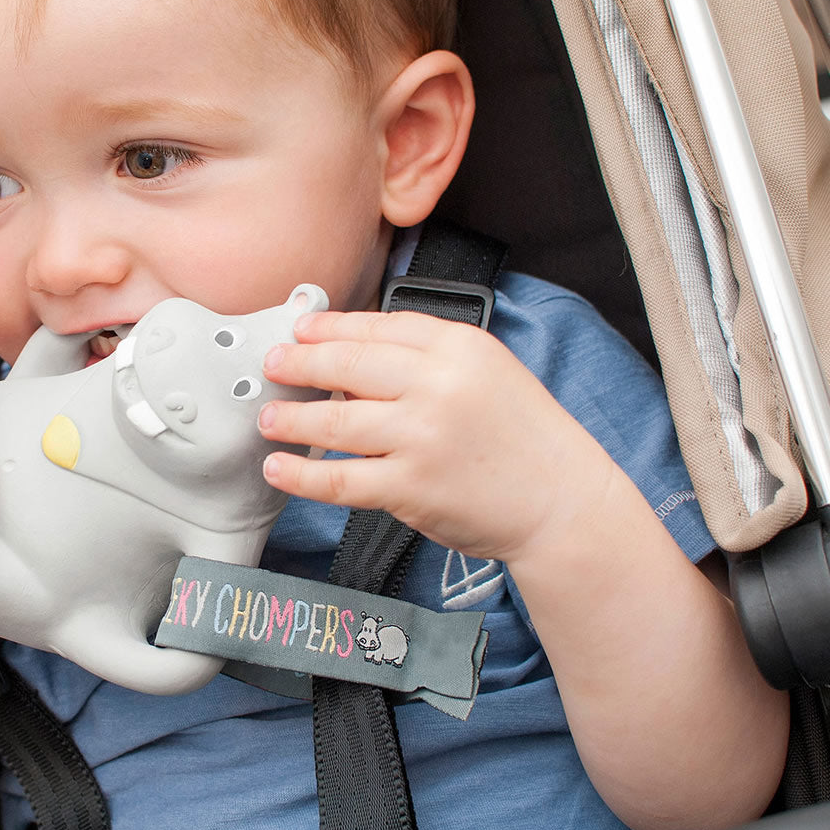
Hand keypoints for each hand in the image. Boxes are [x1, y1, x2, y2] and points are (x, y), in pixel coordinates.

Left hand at [257, 310, 613, 562]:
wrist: (562, 502)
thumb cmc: (523, 437)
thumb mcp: (487, 372)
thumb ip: (428, 358)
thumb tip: (351, 356)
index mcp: (459, 347)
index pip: (378, 327)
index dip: (330, 327)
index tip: (300, 329)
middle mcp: (439, 385)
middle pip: (347, 366)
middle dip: (299, 364)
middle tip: (271, 366)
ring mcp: (422, 437)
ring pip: (334, 423)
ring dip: (291, 419)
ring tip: (268, 418)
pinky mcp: (411, 487)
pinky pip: (339, 479)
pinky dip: (301, 475)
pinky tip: (278, 468)